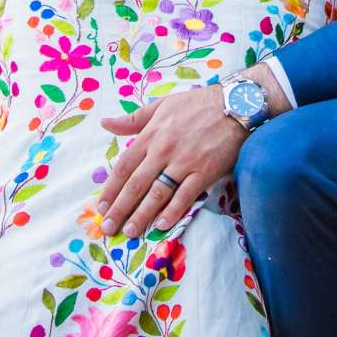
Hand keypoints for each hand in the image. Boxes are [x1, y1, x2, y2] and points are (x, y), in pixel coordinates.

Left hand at [96, 88, 244, 240]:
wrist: (235, 104)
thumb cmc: (197, 104)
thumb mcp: (162, 105)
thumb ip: (134, 119)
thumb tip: (105, 123)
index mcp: (151, 134)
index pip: (124, 166)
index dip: (111, 188)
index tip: (101, 206)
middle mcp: (163, 150)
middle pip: (136, 184)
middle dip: (120, 208)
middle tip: (109, 228)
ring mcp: (184, 163)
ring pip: (157, 193)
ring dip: (141, 215)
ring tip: (130, 232)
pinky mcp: (205, 172)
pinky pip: (185, 196)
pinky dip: (173, 211)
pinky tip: (161, 225)